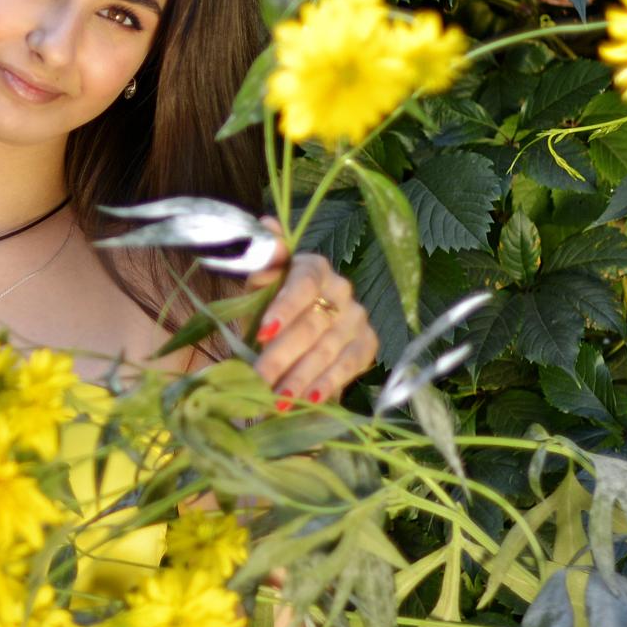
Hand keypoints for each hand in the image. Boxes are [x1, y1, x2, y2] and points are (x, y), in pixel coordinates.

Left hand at [243, 216, 377, 408]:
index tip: (262, 333)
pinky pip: (348, 367)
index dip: (282, 309)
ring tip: (276, 400)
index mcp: (312, 267)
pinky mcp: (367, 344)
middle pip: (311, 326)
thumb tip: (265, 226)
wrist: (295, 328)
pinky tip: (309, 400)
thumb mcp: (258, 286)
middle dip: (282, 356)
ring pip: (328, 351)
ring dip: (300, 378)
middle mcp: (341, 289)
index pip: (301, 286)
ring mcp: (357, 318)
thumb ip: (262, 261)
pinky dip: (327, 385)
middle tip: (258, 379)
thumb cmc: (270, 304)